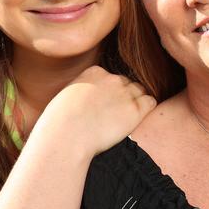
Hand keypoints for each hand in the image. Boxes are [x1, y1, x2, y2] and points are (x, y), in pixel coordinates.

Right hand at [35, 66, 155, 158]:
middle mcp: (112, 79)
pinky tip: (137, 119)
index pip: (110, 77)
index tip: (102, 106)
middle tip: (114, 115)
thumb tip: (84, 100)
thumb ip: (80, 92)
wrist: (66, 135)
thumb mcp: (66, 96)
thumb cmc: (59, 123)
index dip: (109, 92)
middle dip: (123, 96)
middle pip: (126, 84)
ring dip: (136, 102)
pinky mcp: (135, 110)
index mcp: (94, 72)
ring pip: (140, 92)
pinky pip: (150, 102)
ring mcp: (125, 94)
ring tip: (125, 119)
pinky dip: (147, 109)